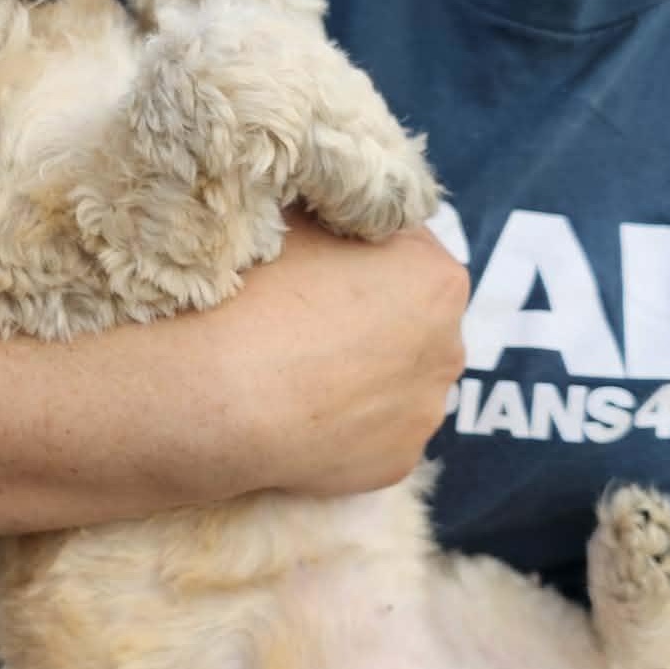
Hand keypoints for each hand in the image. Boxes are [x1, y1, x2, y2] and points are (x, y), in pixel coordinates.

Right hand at [219, 214, 468, 496]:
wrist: (219, 398)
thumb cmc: (256, 298)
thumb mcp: (295, 220)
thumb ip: (332, 211)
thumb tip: (330, 205)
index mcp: (437, 279)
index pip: (406, 252)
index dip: (360, 254)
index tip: (320, 266)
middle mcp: (450, 347)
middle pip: (413, 322)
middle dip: (373, 320)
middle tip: (308, 322)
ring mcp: (425, 412)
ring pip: (398, 383)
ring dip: (365, 376)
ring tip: (301, 376)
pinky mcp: (398, 464)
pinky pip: (376, 434)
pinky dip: (348, 426)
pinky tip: (303, 418)